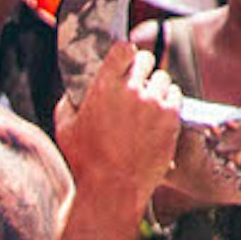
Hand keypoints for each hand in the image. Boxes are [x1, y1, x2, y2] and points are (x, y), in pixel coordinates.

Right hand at [56, 37, 184, 204]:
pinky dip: (169, 102)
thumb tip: (74, 92)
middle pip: (145, 59)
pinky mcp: (171, 118)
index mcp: (104, 87)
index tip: (124, 60)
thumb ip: (68, 103)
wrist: (111, 190)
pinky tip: (158, 116)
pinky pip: (175, 95)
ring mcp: (153, 103)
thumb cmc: (84, 163)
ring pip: (162, 78)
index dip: (124, 53)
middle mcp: (131, 90)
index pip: (122, 49)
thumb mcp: (64, 129)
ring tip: (146, 106)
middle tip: (136, 86)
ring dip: (155, 87)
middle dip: (140, 70)